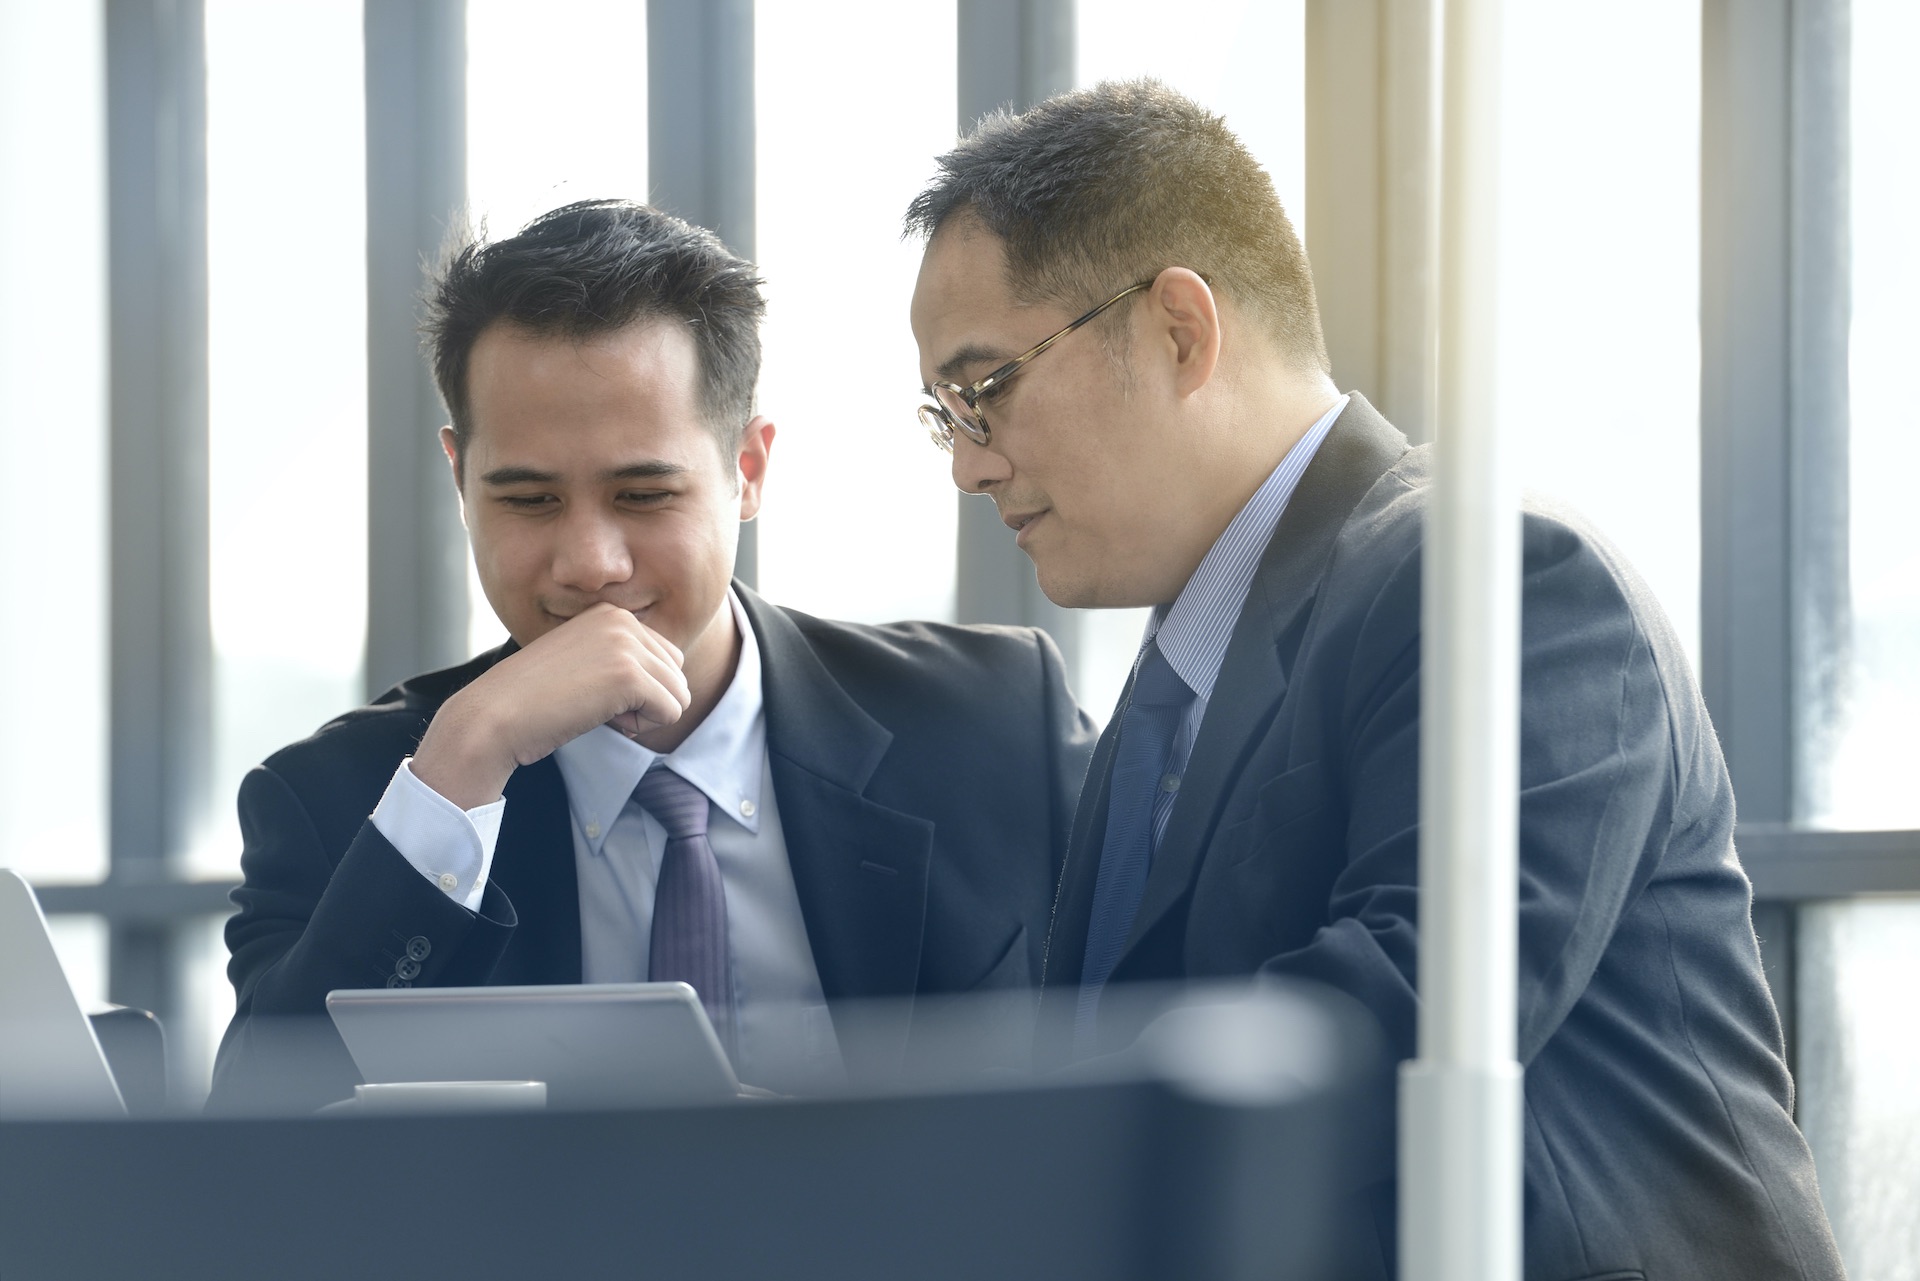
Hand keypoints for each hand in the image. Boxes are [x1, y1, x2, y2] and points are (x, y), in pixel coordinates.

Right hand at [410, 603, 691, 808]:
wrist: (495, 715)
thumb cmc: (535, 701)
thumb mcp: (585, 664)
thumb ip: (624, 662)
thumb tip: (677, 688)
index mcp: (612, 614)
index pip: (666, 657)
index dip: (637, 689)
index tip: (595, 692)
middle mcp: (623, 620)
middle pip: (677, 674)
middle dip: (647, 701)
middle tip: (599, 706)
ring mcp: (627, 645)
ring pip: (678, 694)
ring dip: (645, 716)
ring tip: (599, 712)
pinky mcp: (629, 675)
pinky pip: (671, 711)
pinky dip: (643, 726)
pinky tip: (605, 720)